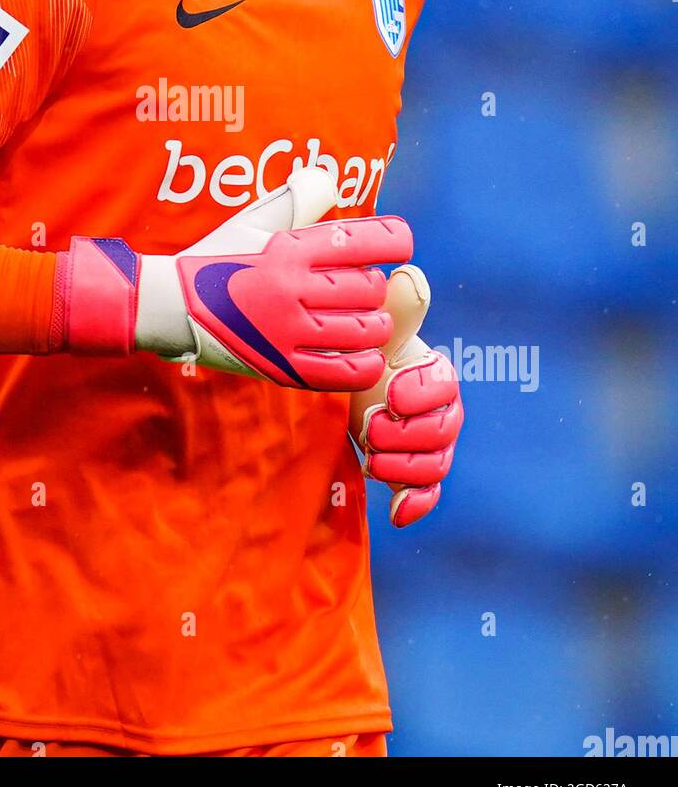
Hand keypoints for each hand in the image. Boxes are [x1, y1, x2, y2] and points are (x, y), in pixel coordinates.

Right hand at [57, 167, 413, 391]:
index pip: (363, 239)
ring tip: (369, 322)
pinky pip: (343, 371)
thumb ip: (297, 199)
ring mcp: (287, 330)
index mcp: (289, 248)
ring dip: (376, 326)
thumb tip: (330, 177)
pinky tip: (366, 354)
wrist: (172, 307)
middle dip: (375, 287)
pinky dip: (366, 363)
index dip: (395, 239)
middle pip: (369, 287)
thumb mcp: (252, 221)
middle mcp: (291, 288)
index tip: (401, 243)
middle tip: (365, 288)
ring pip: (363, 330)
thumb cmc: (218, 258)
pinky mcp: (282, 367)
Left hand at [348, 265, 462, 524]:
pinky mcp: (410, 471)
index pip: (444, 386)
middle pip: (444, 430)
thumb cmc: (363, 353)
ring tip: (370, 457)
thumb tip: (410, 274)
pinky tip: (396, 512)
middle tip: (372, 429)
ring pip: (436, 463)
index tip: (390, 393)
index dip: (422, 393)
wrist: (343, 385)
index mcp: (432, 372)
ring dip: (405, 465)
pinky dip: (416, 504)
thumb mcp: (373, 331)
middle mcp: (437, 409)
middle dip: (408, 433)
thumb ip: (395, 307)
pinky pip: (427, 494)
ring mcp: (425, 443)